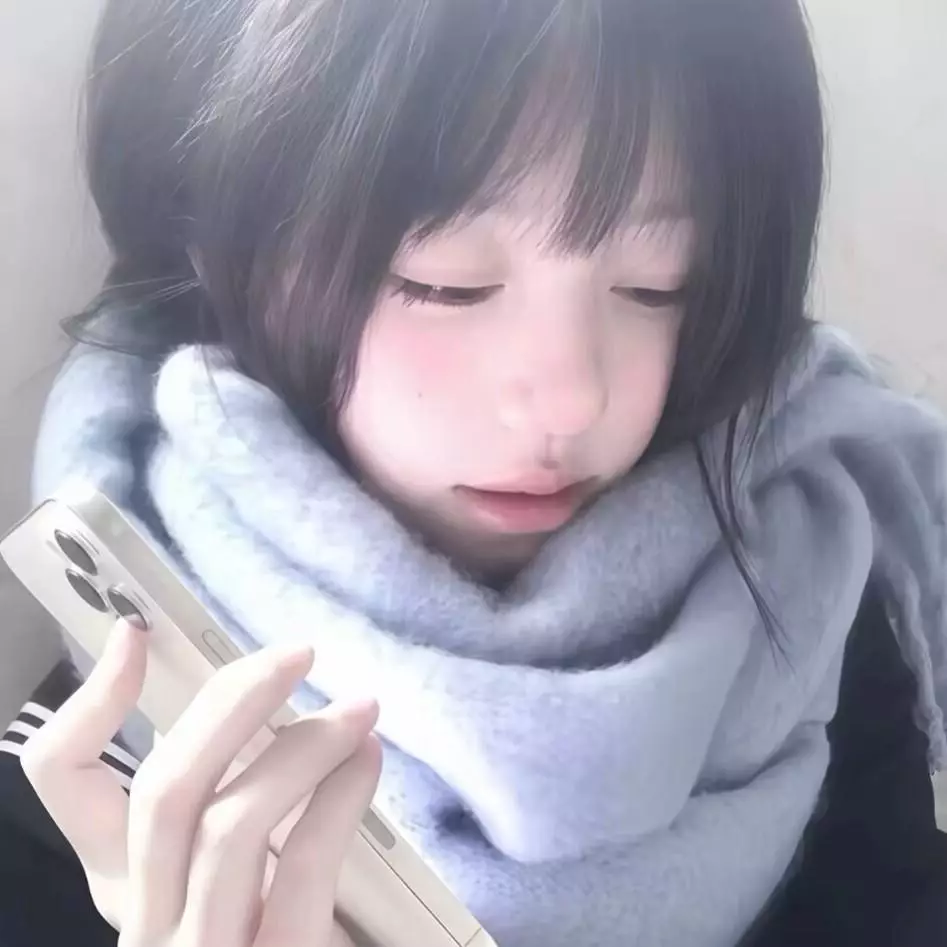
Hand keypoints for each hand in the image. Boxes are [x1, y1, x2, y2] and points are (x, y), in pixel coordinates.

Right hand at [20, 620, 380, 946]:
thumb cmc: (265, 928)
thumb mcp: (227, 868)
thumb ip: (226, 798)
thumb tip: (259, 700)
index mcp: (129, 880)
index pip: (61, 779)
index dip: (91, 701)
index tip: (137, 633)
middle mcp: (148, 917)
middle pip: (162, 790)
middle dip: (231, 704)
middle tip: (296, 655)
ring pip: (228, 827)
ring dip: (302, 749)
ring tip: (358, 710)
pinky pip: (300, 872)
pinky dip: (339, 800)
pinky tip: (367, 761)